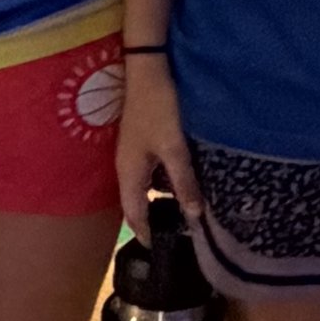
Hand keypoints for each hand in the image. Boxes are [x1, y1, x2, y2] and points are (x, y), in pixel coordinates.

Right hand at [114, 52, 203, 239]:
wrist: (147, 69)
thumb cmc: (158, 109)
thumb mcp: (174, 148)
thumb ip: (183, 182)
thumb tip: (193, 216)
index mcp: (130, 173)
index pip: (134, 214)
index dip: (145, 233)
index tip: (159, 251)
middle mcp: (126, 166)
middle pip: (137, 202)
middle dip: (151, 219)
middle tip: (172, 236)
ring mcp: (132, 152)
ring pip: (144, 186)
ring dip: (157, 200)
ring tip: (179, 213)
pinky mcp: (141, 140)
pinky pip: (150, 171)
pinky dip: (161, 183)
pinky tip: (178, 181)